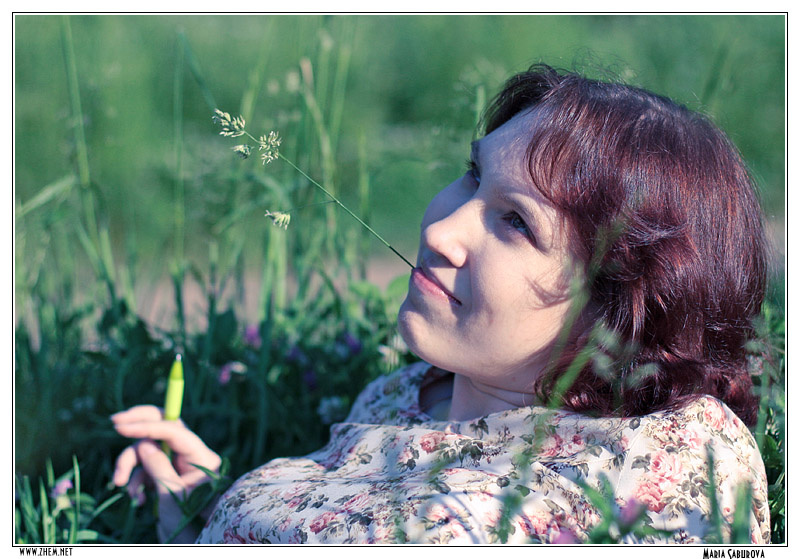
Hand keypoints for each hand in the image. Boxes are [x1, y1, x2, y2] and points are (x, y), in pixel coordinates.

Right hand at [111, 405, 221, 542]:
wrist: (190, 541)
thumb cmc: (187, 520)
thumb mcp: (172, 495)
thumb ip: (158, 467)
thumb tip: (143, 443)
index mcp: (200, 456)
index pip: (174, 430)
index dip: (147, 425)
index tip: (120, 427)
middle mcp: (190, 454)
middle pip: (163, 426)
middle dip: (138, 426)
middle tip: (115, 422)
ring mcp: (176, 464)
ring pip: (148, 449)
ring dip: (129, 465)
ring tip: (121, 486)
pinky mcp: (165, 474)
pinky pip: (145, 468)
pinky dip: (135, 481)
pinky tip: (139, 500)